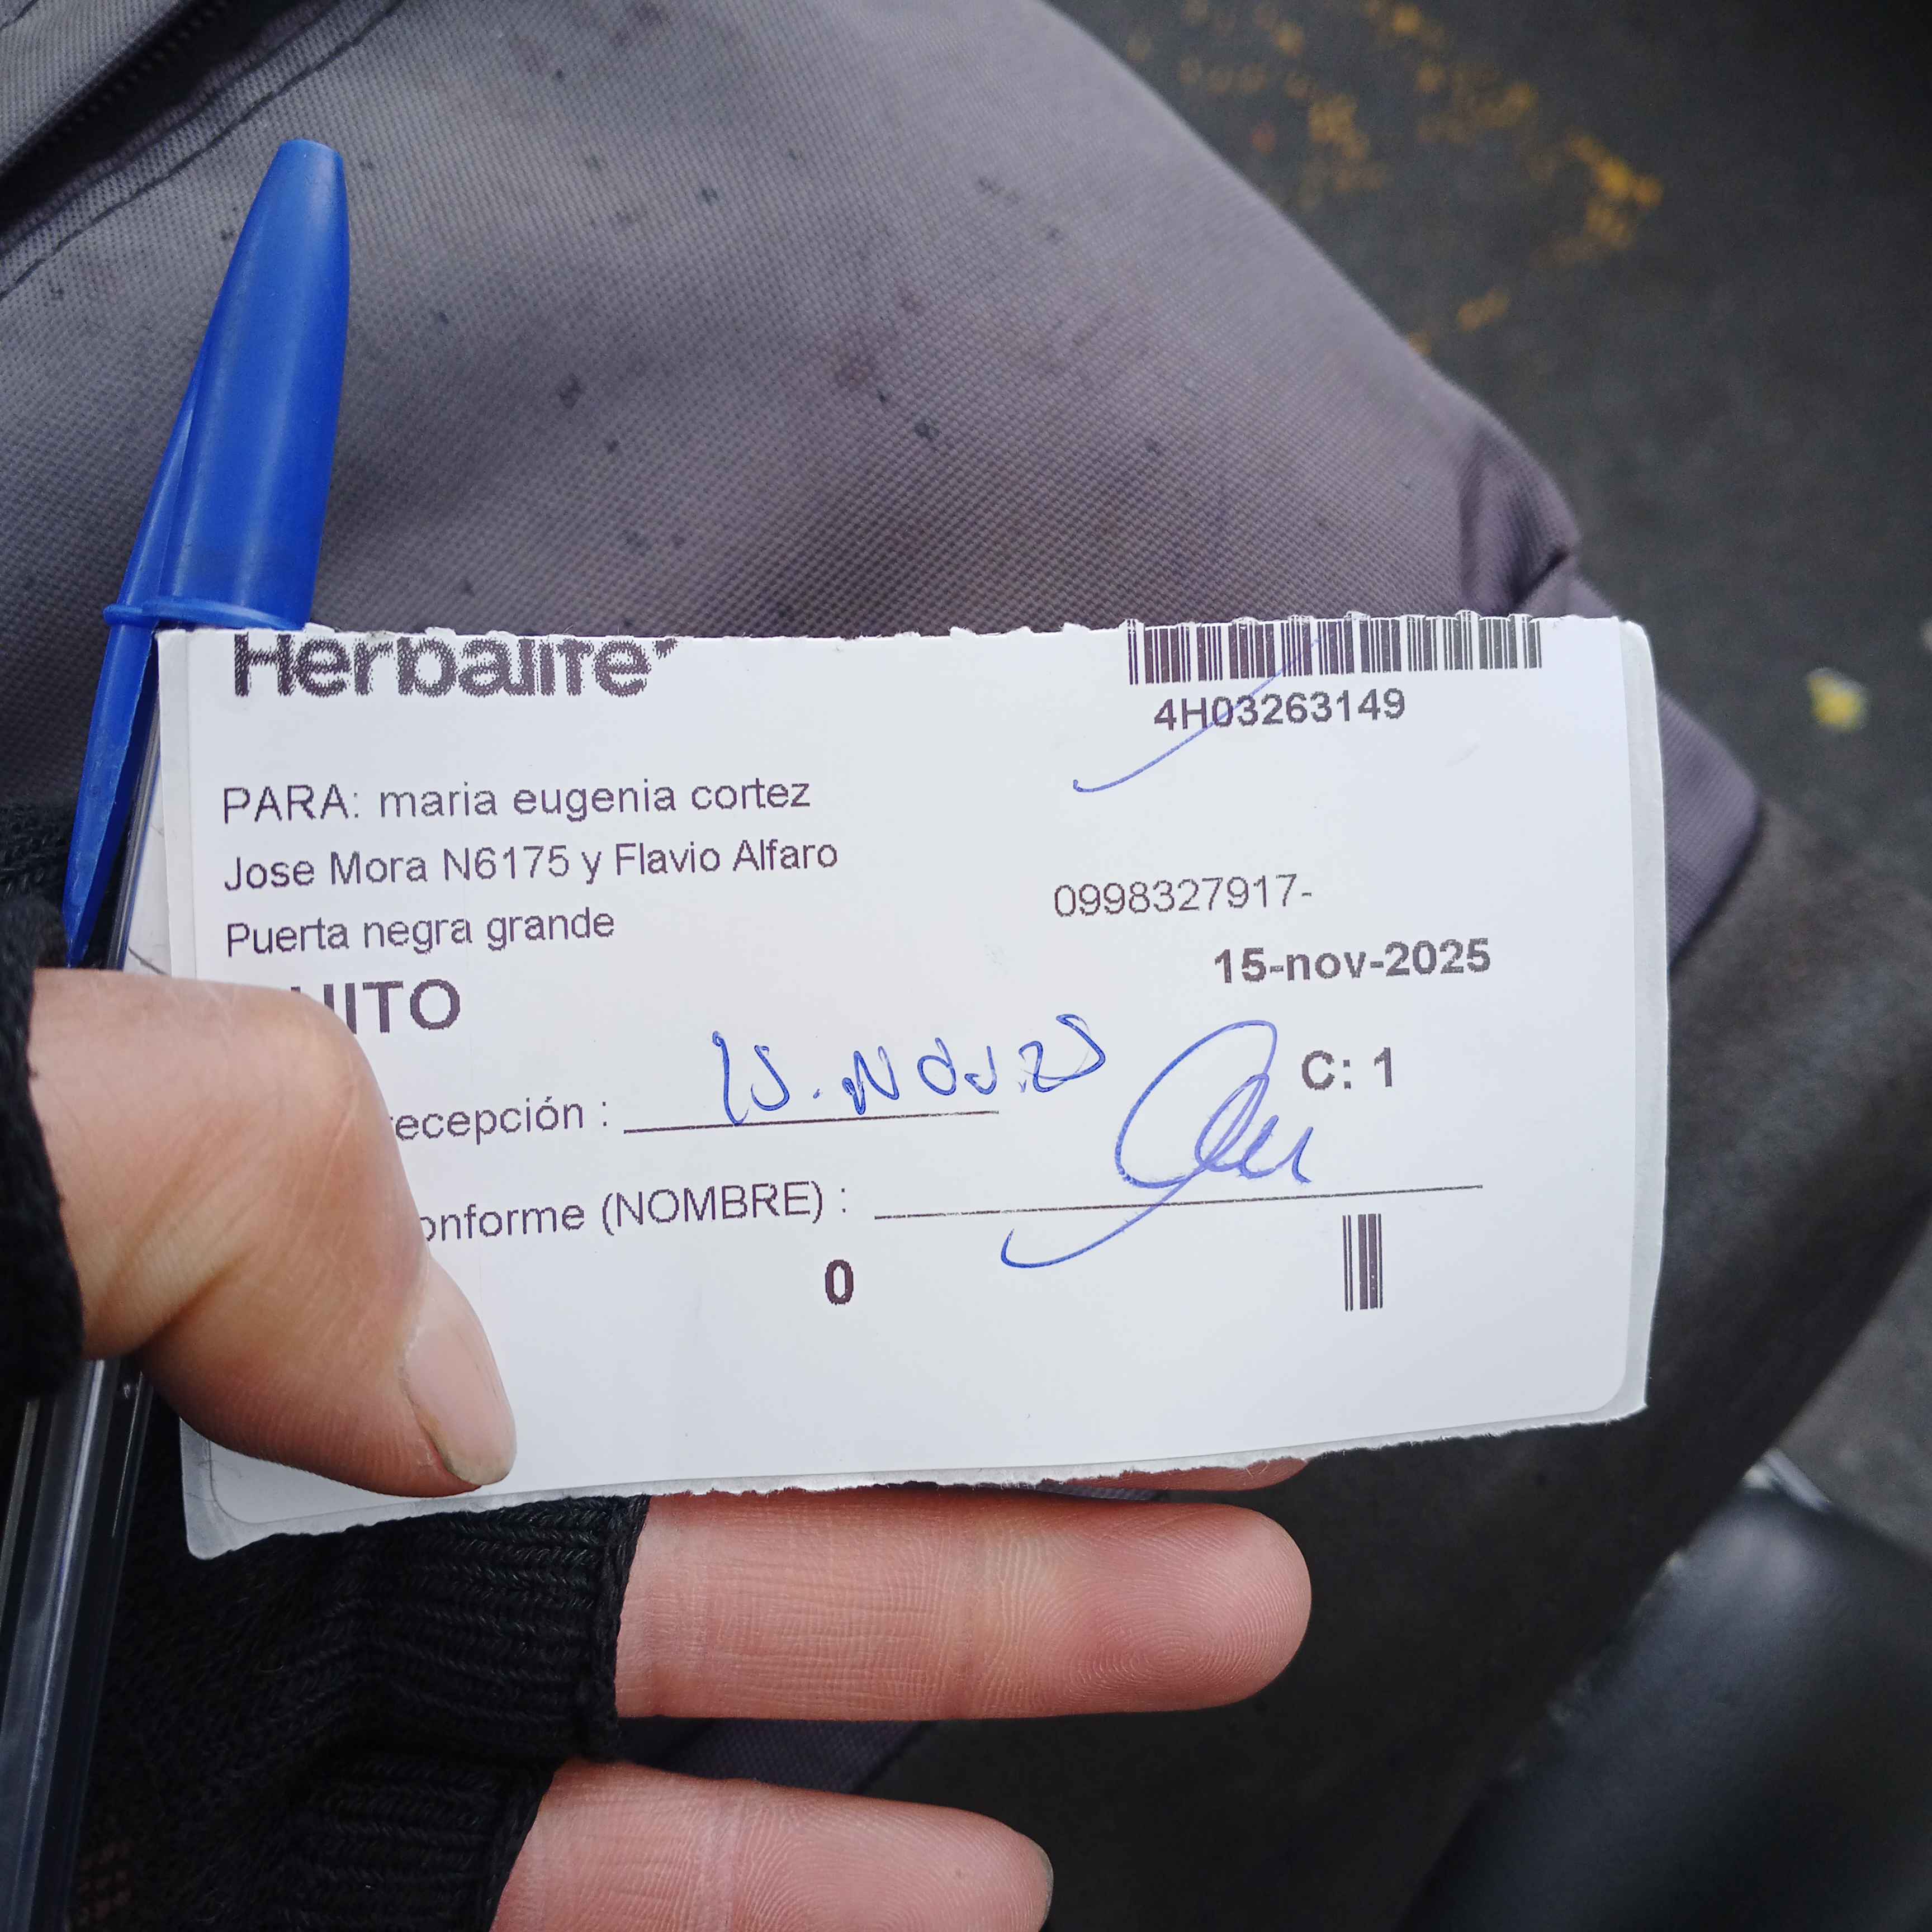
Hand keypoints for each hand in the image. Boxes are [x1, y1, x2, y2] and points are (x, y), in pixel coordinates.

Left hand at [32, 973, 1309, 1929]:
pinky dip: (758, 1913)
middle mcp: (285, 1490)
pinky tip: (957, 1897)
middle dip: (971, 1457)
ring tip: (1198, 1627)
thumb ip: (232, 1131)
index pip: (574, 1207)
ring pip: (682, 1693)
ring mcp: (284, 1725)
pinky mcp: (269, 1898)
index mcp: (222, 1263)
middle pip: (699, 1459)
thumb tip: (448, 1364)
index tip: (973, 1187)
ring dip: (946, 1674)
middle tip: (1203, 1446)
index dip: (789, 1194)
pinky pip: (563, 1903)